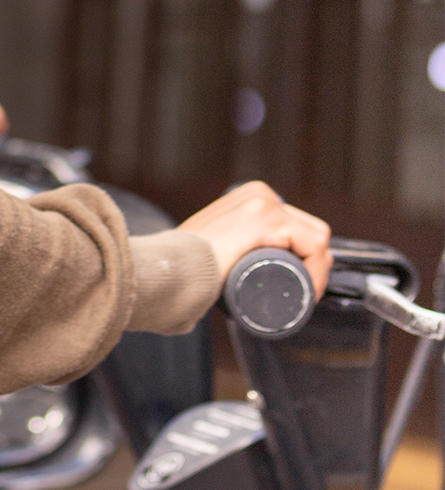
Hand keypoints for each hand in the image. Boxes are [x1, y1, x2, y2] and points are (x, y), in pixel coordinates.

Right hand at [178, 181, 331, 296]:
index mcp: (251, 197)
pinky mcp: (268, 219)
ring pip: (316, 239)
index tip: (296, 287)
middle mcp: (261, 194)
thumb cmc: (186, 266)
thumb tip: (223, 267)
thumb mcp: (213, 244)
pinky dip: (318, 271)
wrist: (172, 270)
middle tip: (299, 294)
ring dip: (317, 270)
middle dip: (311, 264)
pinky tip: (309, 290)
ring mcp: (265, 203)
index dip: (304, 258)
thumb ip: (221, 245)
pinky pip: (313, 245)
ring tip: (302, 296)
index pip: (295, 227)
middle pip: (308, 232)